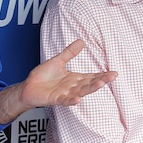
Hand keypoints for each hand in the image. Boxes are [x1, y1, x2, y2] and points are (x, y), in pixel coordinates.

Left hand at [0, 39, 117, 123]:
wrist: (28, 87)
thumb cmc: (42, 76)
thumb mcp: (58, 61)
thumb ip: (70, 53)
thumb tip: (82, 41)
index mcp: (74, 78)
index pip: (91, 76)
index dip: (102, 75)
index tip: (114, 73)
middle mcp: (72, 87)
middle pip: (89, 84)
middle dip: (101, 80)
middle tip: (113, 76)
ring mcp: (65, 94)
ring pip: (81, 92)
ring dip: (91, 88)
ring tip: (101, 84)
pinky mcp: (56, 99)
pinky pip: (65, 100)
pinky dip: (72, 100)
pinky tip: (78, 99)